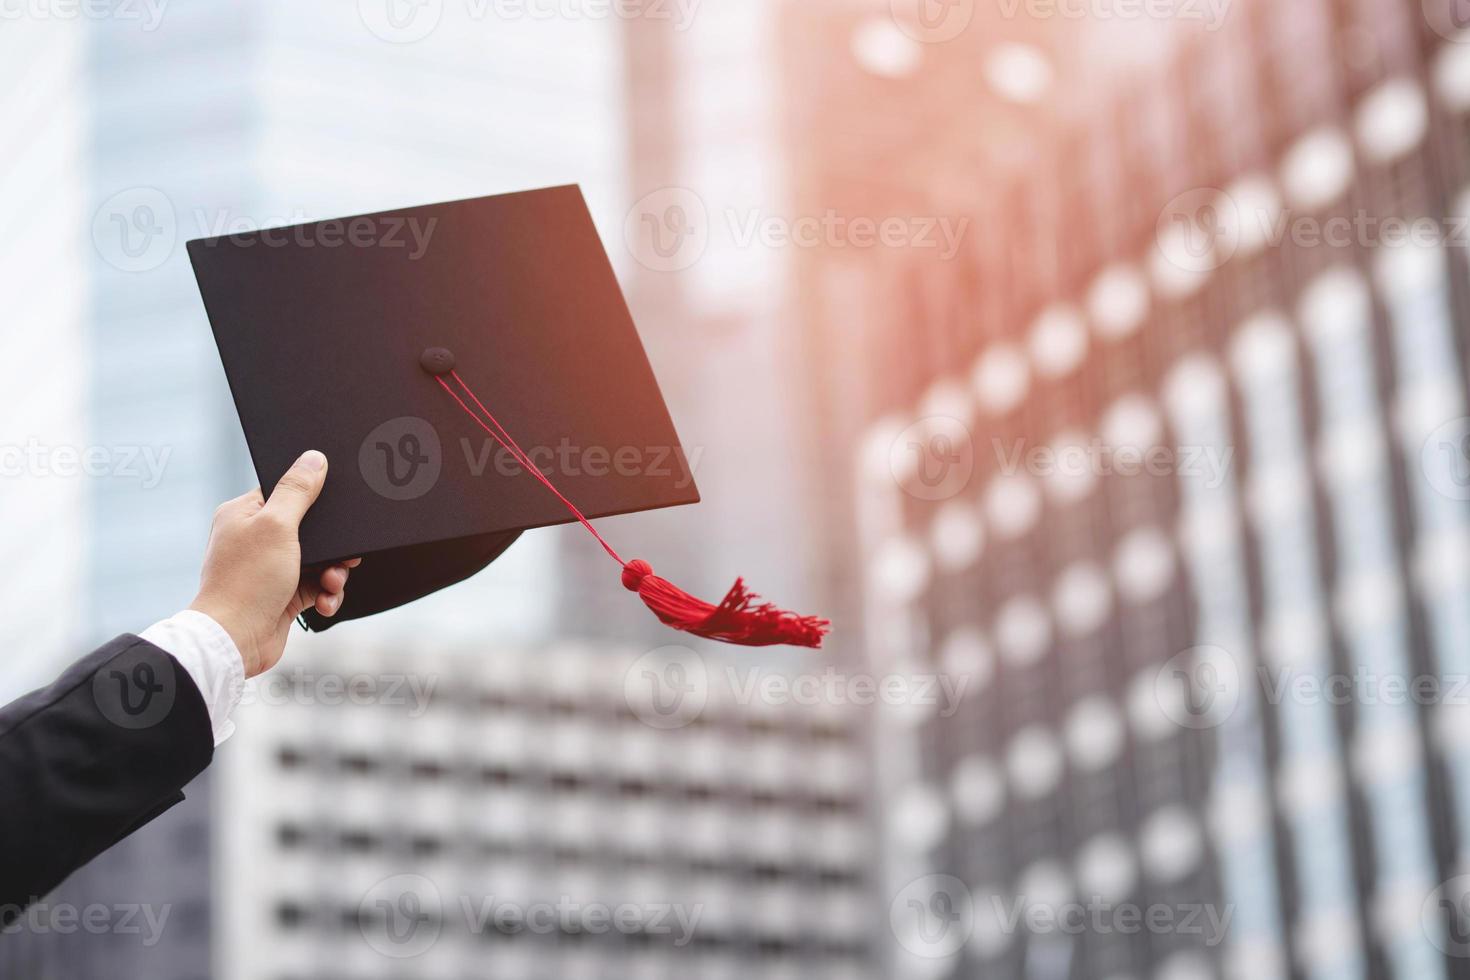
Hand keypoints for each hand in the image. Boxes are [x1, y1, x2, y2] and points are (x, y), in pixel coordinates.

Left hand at [190, 450, 360, 677]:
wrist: (235, 640)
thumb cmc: (246, 582)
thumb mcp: (277, 525)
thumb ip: (298, 490)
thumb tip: (313, 458)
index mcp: (244, 514)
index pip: (285, 492)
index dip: (315, 500)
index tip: (337, 510)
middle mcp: (254, 539)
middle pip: (310, 529)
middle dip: (333, 545)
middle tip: (346, 555)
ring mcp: (269, 569)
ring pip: (319, 560)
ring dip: (334, 572)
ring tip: (332, 583)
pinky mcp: (282, 595)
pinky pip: (316, 587)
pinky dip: (327, 594)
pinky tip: (326, 603)